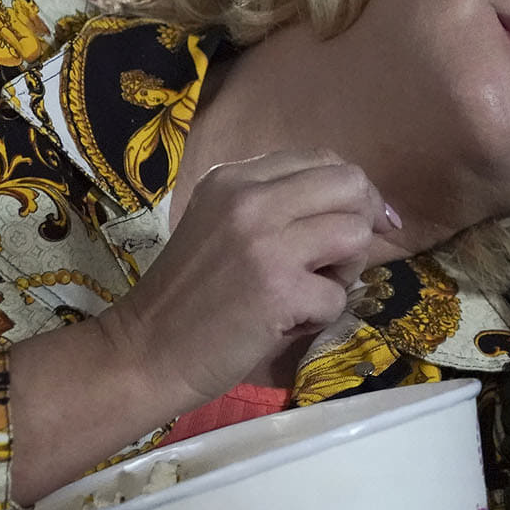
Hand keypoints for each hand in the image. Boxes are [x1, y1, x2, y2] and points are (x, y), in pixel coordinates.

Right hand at [94, 148, 397, 409]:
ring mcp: (264, 242)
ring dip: (346, 270)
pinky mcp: (278, 289)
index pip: (323, 159)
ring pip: (355, 234)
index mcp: (235, 177)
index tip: (363, 222)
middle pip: (350, 184)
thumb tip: (360, 206)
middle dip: (362, 222)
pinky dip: (321, 316)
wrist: (146, 350)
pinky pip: (339, 295)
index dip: (353, 192)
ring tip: (310, 291)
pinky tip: (286, 322)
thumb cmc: (190, 294)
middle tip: (341, 261)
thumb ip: (277, 205)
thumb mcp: (223, 224)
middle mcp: (250, 198)